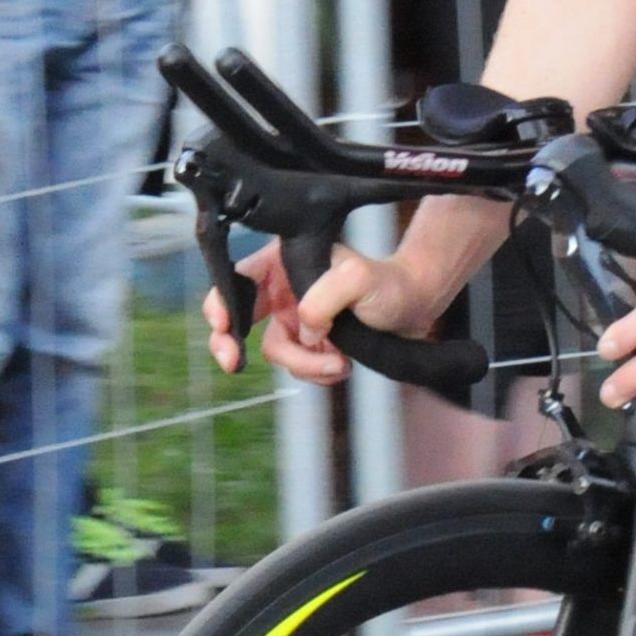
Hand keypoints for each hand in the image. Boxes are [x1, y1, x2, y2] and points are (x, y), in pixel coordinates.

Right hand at [201, 237, 449, 382]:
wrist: (415, 310)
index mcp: (284, 263)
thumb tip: (305, 327)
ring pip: (277, 352)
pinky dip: (318, 372)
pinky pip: (299, 368)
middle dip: (229, 343)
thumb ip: (325, 296)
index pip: (239, 279)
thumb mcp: (359, 279)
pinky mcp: (309, 345)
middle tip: (233, 362)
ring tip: (340, 361)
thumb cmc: (388, 283)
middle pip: (236, 318)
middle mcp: (283, 291)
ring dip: (305, 364)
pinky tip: (343, 365)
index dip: (221, 302)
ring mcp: (294, 320)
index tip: (224, 325)